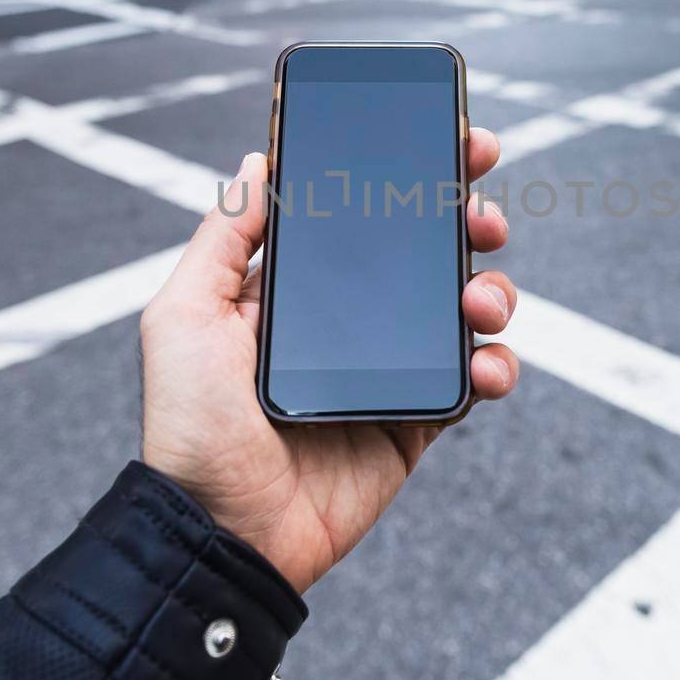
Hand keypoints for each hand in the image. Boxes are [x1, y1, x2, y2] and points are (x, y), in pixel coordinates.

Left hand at [139, 129, 517, 592]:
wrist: (222, 534)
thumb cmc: (188, 427)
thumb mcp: (183, 316)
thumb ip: (225, 238)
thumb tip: (260, 159)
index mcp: (294, 288)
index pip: (360, 216)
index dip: (408, 177)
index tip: (454, 144)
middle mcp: (345, 320)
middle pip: (425, 252)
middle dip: (468, 221)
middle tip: (484, 216)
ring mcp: (385, 369)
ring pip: (460, 308)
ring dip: (491, 290)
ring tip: (480, 299)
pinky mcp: (414, 420)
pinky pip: (471, 381)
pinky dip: (495, 366)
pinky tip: (487, 366)